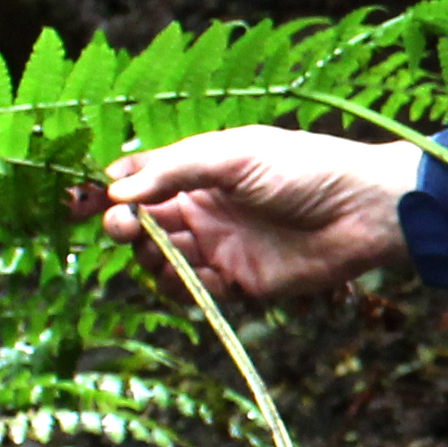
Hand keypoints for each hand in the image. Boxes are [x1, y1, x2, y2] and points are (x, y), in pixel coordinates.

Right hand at [91, 127, 421, 305]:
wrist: (365, 211)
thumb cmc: (307, 168)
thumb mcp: (236, 154)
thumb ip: (176, 169)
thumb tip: (118, 192)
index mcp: (202, 170)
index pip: (142, 180)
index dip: (111, 190)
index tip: (82, 199)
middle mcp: (206, 209)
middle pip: (143, 224)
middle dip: (124, 226)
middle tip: (121, 226)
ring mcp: (222, 247)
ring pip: (163, 261)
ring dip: (152, 259)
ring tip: (159, 249)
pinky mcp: (242, 283)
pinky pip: (196, 292)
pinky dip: (185, 287)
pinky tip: (193, 273)